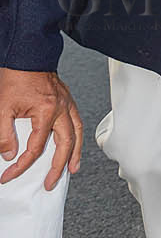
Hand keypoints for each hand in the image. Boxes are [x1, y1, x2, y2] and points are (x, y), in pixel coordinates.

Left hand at [0, 68, 83, 189]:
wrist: (27, 54)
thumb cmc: (15, 77)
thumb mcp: (2, 108)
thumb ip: (4, 135)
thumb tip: (9, 155)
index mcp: (47, 110)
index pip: (36, 147)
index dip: (21, 165)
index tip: (9, 174)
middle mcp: (61, 108)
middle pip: (65, 143)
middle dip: (58, 166)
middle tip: (49, 183)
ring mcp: (66, 102)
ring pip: (77, 133)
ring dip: (75, 153)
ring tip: (72, 169)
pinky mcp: (66, 98)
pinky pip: (76, 121)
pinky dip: (76, 135)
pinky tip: (73, 143)